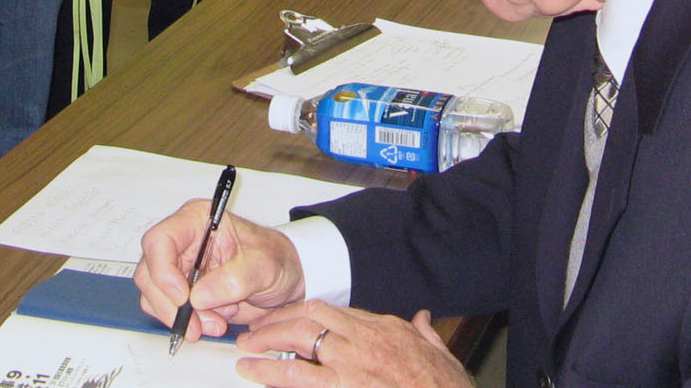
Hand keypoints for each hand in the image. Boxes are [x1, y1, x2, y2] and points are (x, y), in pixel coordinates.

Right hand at [133, 201, 305, 343]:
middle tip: (196, 324)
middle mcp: (182, 242)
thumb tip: (198, 296)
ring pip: (154, 295)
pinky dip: (187, 322)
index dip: (163, 270)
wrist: (286, 277)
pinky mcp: (182, 292)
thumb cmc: (276, 258)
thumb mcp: (264, 264)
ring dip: (181, 317)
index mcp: (197, 220)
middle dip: (170, 304)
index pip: (160, 240)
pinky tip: (215, 320)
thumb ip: (235, 278)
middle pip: (150, 272)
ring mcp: (180, 268)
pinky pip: (168, 311)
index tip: (182, 297)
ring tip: (216, 323)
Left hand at [237, 303, 471, 387]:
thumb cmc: (442, 385)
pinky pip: (299, 379)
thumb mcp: (439, 351)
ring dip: (268, 341)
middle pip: (310, 318)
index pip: (334, 311)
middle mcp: (362, 341)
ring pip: (299, 342)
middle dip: (279, 320)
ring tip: (247, 348)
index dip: (305, 313)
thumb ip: (424, 332)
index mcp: (383, 329)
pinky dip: (274, 374)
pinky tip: (256, 373)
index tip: (290, 317)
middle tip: (257, 328)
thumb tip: (422, 318)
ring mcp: (350, 366)